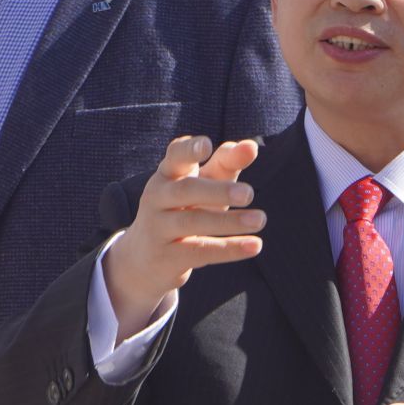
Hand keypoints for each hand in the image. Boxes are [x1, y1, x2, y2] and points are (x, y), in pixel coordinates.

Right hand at [101, 135, 263, 339]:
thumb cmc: (183, 210)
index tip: (206, 145)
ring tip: (260, 219)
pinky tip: (254, 245)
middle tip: (249, 193)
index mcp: (167, 174)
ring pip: (193, 222)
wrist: (143, 260)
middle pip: (186, 190)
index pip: (175, 156)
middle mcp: (156, 198)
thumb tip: (251, 146)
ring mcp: (158, 228)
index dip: (189, 150)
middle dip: (217, 191)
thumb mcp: (202, 186)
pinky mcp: (166, 257)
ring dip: (229, 221)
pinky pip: (199, 251)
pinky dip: (228, 249)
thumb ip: (225, 164)